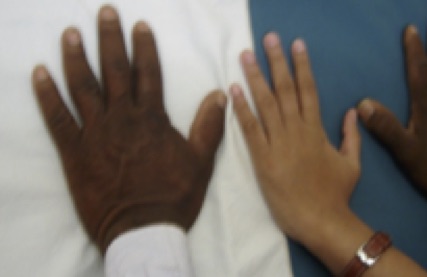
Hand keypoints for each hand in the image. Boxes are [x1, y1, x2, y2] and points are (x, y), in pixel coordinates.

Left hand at [31, 6, 225, 252]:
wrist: (143, 229)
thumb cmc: (174, 196)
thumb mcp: (202, 162)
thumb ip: (209, 127)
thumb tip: (220, 94)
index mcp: (152, 119)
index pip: (148, 74)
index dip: (144, 47)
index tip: (139, 26)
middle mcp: (123, 118)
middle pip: (115, 71)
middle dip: (109, 39)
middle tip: (104, 12)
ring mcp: (96, 133)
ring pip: (83, 87)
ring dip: (76, 57)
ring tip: (71, 33)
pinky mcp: (74, 151)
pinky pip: (57, 118)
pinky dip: (46, 95)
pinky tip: (39, 73)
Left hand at [230, 33, 426, 275]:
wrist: (322, 222)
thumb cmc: (337, 194)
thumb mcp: (352, 163)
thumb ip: (352, 135)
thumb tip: (353, 111)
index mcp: (317, 130)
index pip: (309, 90)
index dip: (302, 66)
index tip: (296, 45)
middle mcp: (297, 130)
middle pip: (285, 89)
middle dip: (277, 62)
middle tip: (268, 39)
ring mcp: (278, 144)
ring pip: (266, 104)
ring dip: (255, 77)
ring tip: (246, 56)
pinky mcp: (262, 160)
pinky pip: (250, 129)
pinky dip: (242, 108)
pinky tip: (234, 90)